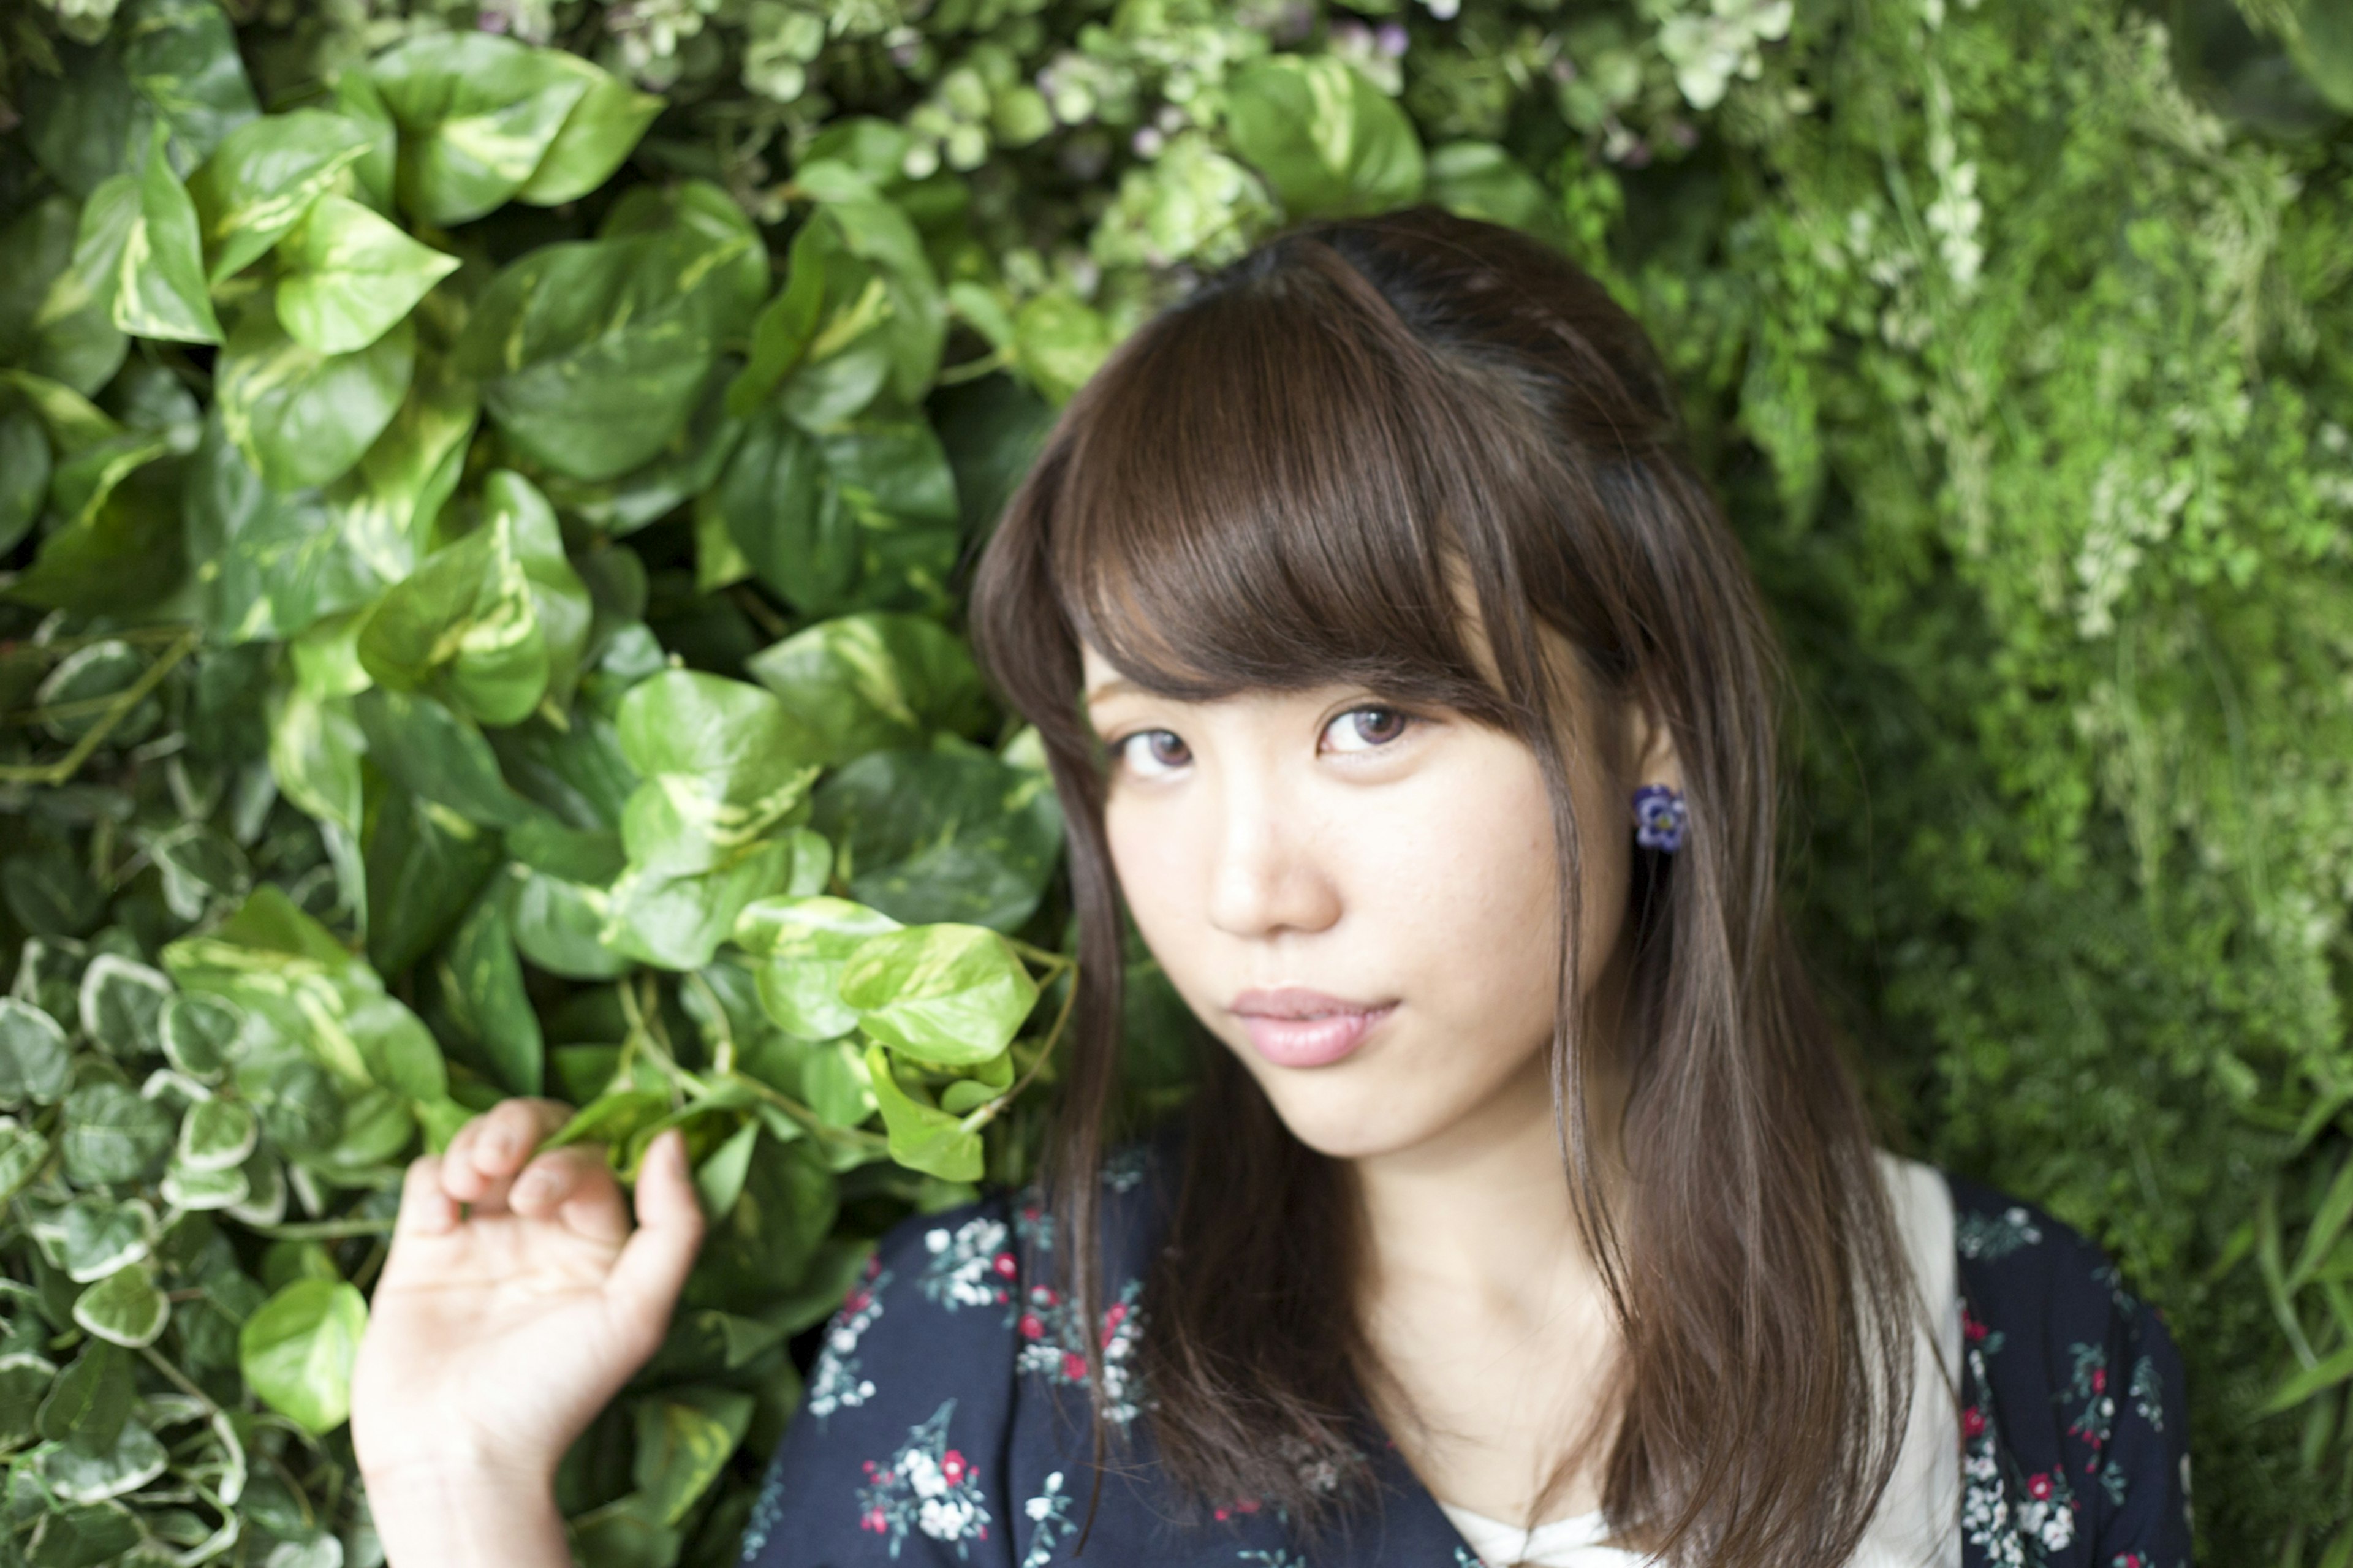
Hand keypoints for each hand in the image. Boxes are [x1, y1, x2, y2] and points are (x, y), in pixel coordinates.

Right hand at [351, 1101, 703, 1527]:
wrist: (458, 1453)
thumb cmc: (556, 1393)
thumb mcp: (638, 1313)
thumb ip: (671, 1225)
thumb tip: (671, 1138)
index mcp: (598, 1242)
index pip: (591, 1157)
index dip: (567, 1155)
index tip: (537, 1196)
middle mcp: (542, 1233)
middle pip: (538, 1135)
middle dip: (518, 1128)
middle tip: (497, 1163)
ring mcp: (482, 1239)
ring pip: (482, 1146)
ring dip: (475, 1141)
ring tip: (469, 1181)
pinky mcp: (423, 1252)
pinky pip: (428, 1182)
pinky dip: (432, 1175)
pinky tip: (440, 1209)